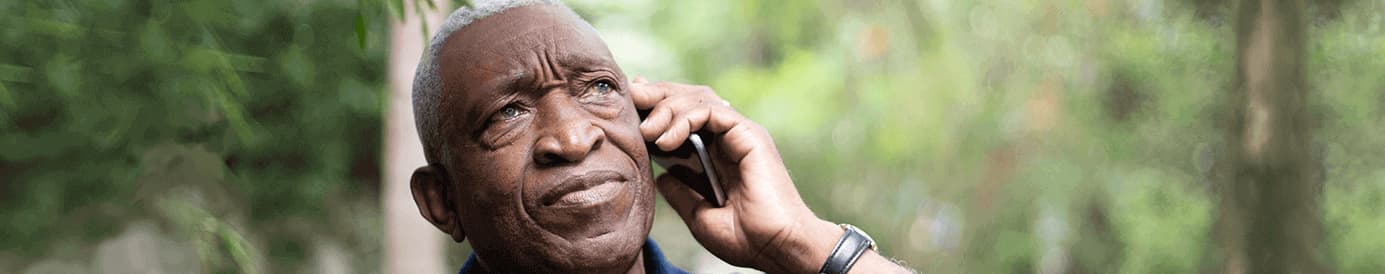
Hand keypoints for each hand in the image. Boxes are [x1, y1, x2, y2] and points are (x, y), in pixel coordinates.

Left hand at [630, 77, 842, 272]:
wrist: (776, 247)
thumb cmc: (745, 238)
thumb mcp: (699, 216)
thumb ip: (681, 194)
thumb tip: (661, 177)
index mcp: (718, 154)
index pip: (685, 115)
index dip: (657, 103)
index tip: (631, 103)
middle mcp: (729, 138)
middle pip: (690, 98)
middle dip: (657, 95)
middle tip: (631, 100)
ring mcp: (740, 133)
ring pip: (699, 98)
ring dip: (667, 108)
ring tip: (646, 131)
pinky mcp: (749, 134)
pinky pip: (713, 110)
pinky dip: (685, 119)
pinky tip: (667, 140)